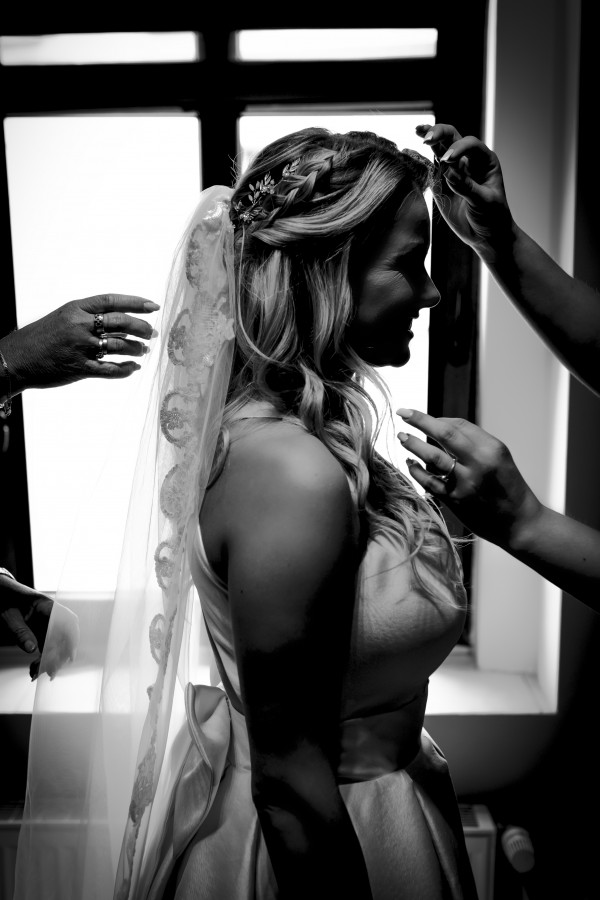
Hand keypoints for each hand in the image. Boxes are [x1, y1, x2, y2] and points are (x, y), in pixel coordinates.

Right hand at [0, 294, 159, 391]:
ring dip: (135, 348)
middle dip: (141, 327)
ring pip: (119, 346)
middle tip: (151, 333)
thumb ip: (87, 317)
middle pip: (120, 322)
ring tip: (142, 350)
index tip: (153, 306)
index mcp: (75, 309)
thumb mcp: (62, 317)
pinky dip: (125, 369)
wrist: (15, 358)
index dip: (135, 303)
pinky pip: (110, 369)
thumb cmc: (40, 338)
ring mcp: (80, 347)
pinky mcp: (80, 368)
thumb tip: (118, 320)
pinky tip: (133, 368)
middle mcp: (79, 325)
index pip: (111, 301)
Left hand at [0, 572, 71, 678]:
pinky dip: (42, 658)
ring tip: (36, 674)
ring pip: (56, 643)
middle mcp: (51, 615)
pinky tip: (34, 669)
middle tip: (50, 672)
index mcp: (47, 605)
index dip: (71, 638)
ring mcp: (47, 623)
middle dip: (58, 655)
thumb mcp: (10, 617)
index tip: (70, 655)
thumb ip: (21, 632)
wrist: (0, 594)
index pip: (66, 621)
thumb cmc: (5, 600)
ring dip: (49, 660)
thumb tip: (31, 649)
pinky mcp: (41, 631)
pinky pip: (46, 646)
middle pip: (64, 635)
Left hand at [396, 408, 541, 548]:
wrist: (519, 522)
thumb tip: (439, 427)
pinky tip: (411, 463)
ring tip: (402, 436)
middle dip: (421, 420)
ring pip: (433, 457)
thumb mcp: (498, 458)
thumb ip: (473, 443)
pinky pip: (430, 482)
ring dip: (414, 444)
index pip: (459, 425)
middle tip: (403, 412)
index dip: (436, 418)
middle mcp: (480, 463)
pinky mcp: (455, 501)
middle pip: (445, 433)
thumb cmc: (507, 487)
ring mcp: (466, 483)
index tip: (419, 415)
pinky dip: (417, 470)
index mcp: (492, 448)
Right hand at [415, 123, 513, 250]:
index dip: (458, 148)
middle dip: (440, 133)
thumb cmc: (493, 217)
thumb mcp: (484, 202)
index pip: (469, 144)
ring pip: (439, 149)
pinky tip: (410, 153)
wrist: (486, 236)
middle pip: (452, 138)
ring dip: (429, 138)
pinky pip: (430, 168)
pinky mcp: (440, 184)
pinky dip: (420, 160)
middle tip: (427, 137)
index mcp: (484, 161)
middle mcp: (468, 161)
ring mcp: (453, 171)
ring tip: (417, 131)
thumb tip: (449, 172)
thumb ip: (467, 186)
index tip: (447, 160)